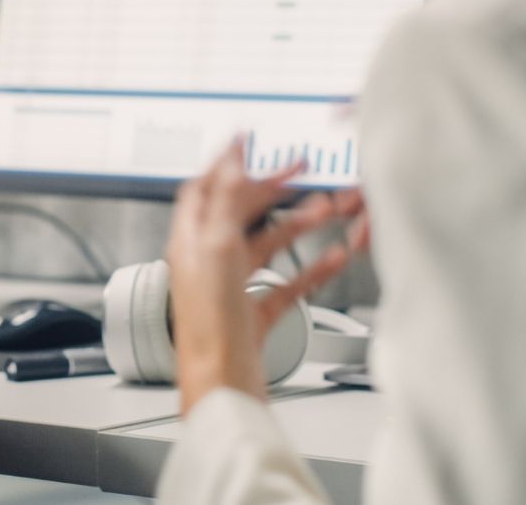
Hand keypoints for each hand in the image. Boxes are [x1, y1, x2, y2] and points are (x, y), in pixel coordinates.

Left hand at [165, 138, 370, 415]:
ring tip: (331, 208)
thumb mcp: (214, 248)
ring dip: (300, 224)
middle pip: (241, 212)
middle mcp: (208, 261)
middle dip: (274, 189)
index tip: (248, 139)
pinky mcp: (255, 315)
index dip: (226, 161)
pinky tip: (334, 256)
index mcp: (190, 241)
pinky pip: (288, 282)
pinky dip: (312, 267)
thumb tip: (228, 161)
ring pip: (269, 245)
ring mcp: (232, 288)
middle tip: (302, 169)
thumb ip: (222, 203)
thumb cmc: (209, 326)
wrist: (222, 387)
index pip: (204, 187)